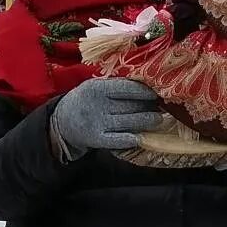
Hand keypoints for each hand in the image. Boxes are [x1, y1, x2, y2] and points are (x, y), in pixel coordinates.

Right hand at [50, 77, 165, 156]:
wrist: (63, 120)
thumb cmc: (87, 100)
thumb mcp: (95, 86)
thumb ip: (116, 86)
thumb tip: (146, 86)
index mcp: (97, 88)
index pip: (125, 88)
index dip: (144, 91)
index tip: (157, 93)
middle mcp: (97, 106)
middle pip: (129, 106)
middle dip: (148, 107)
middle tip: (162, 107)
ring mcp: (97, 124)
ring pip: (127, 123)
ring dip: (145, 122)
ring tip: (158, 119)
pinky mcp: (96, 139)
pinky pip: (117, 140)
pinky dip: (130, 139)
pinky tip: (142, 137)